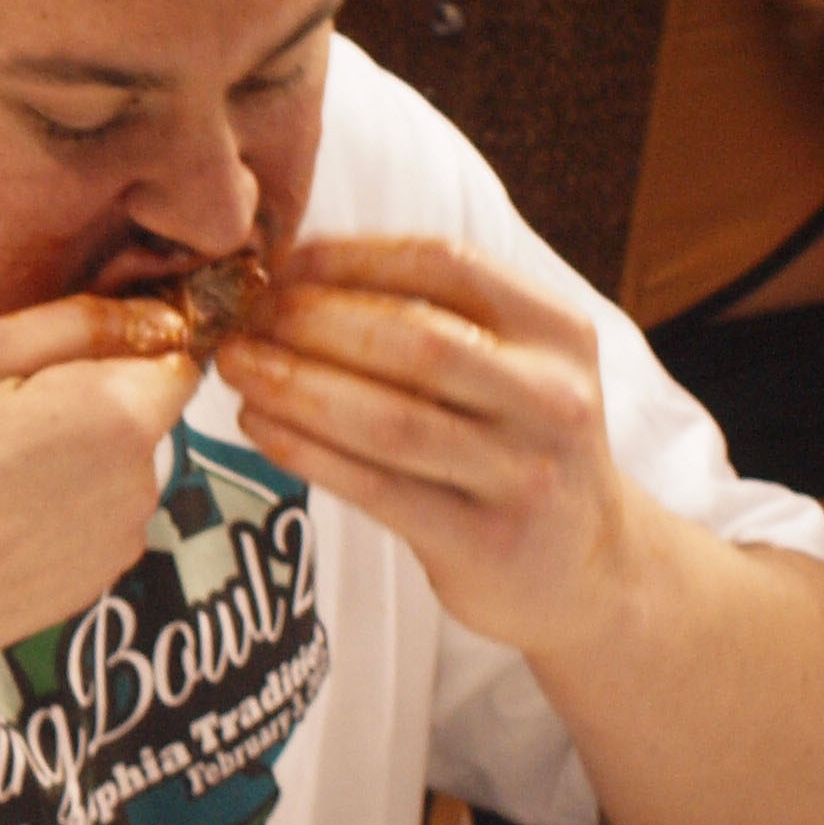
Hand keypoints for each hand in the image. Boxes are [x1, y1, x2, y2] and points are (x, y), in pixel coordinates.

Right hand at [0, 293, 200, 711]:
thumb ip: (72, 322)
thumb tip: (148, 316)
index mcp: (122, 417)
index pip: (176, 359)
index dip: (126, 345)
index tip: (62, 356)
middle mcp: (141, 484)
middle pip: (139, 416)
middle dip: (86, 403)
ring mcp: (119, 541)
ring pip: (113, 470)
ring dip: (70, 458)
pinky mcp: (94, 584)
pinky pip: (91, 522)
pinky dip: (56, 511)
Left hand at [214, 234, 627, 658]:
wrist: (588, 567)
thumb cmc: (514, 443)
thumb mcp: (511, 365)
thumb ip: (431, 313)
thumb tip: (292, 268)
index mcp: (557, 331)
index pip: (447, 265)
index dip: (352, 257)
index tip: (282, 263)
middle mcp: (554, 397)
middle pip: (414, 341)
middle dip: (312, 323)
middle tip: (242, 319)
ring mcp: (524, 475)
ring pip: (389, 419)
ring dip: (294, 386)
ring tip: (235, 366)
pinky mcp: (485, 542)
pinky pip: (375, 486)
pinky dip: (304, 450)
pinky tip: (258, 425)